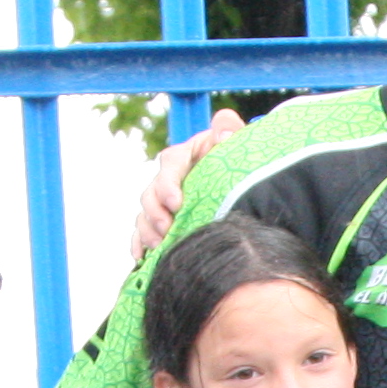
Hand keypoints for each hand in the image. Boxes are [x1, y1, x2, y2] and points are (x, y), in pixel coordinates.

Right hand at [127, 112, 241, 256]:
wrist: (245, 184)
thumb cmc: (240, 160)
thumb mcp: (238, 142)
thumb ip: (229, 130)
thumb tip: (223, 130)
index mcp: (188, 154)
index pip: (170, 163)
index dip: (168, 183)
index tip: (176, 203)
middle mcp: (171, 176)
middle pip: (152, 191)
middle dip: (155, 212)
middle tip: (167, 228)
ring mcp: (164, 200)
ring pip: (145, 213)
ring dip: (148, 229)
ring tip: (159, 245)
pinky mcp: (164, 219)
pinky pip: (144, 231)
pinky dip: (140, 243)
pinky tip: (141, 257)